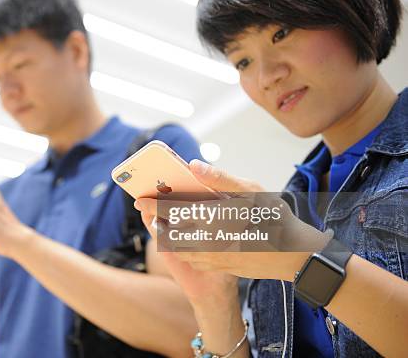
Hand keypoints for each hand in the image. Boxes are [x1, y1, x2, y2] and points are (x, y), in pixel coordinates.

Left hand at [136, 159, 327, 280]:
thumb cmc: (275, 218)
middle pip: (172, 232)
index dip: (154, 204)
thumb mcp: (252, 191)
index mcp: (215, 219)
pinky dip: (184, 248)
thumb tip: (193, 165)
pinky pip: (193, 259)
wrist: (296, 256)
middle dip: (160, 221)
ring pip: (180, 248)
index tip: (139, 199)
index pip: (174, 211)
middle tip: (152, 210)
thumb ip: (220, 179)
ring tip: (167, 223)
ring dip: (170, 236)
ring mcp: (215, 259)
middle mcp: (210, 242)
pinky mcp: (220, 269)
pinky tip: (187, 239)